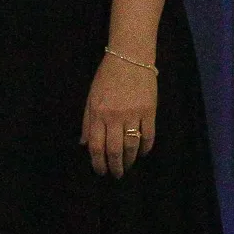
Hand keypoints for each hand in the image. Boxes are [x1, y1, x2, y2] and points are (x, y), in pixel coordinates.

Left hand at [82, 53, 156, 176]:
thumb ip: (87, 122)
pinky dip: (146, 148)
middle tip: (116, 175)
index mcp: (97, 114)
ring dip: (130, 161)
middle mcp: (114, 117)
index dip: (98, 163)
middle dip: (114, 167)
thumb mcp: (91, 98)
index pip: (96, 146)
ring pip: (132, 146)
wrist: (129, 58)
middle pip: (114, 150)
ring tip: (128, 167)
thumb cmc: (107, 77)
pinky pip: (149, 136)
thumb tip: (84, 144)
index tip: (101, 171)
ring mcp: (133, 115)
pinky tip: (143, 154)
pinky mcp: (149, 112)